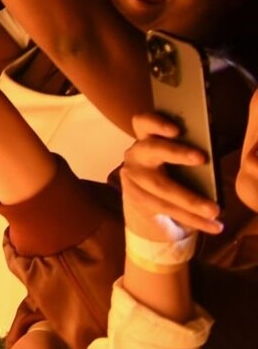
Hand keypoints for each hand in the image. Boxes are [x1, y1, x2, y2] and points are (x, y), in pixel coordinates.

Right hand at [118, 112, 222, 238]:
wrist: (146, 201)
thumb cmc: (168, 172)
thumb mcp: (171, 159)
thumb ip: (182, 152)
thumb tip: (208, 157)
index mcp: (145, 139)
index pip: (142, 122)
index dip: (156, 122)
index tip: (176, 129)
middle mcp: (135, 156)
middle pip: (151, 150)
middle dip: (176, 153)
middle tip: (201, 157)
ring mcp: (133, 179)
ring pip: (162, 189)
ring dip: (191, 201)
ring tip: (215, 211)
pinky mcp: (138, 200)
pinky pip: (169, 210)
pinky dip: (194, 220)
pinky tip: (214, 226)